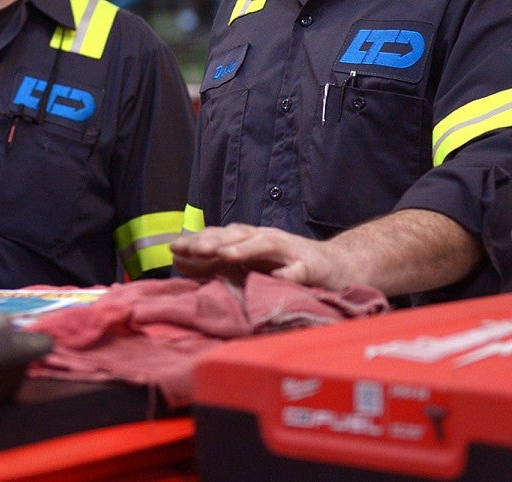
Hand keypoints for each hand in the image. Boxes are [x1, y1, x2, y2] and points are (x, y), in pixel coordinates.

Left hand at [171, 223, 346, 288]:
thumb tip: (178, 259)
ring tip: (225, 255)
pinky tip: (280, 277)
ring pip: (265, 244)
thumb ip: (216, 262)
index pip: (219, 236)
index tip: (172, 249)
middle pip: (237, 235)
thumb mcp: (249, 263)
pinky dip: (290, 272)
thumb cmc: (288, 265)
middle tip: (191, 249)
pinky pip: (300, 269)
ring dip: (244, 248)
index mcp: (250, 240)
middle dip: (214, 241)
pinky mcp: (313, 267)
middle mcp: (267, 240)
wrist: (339, 265)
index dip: (197, 241)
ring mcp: (291, 251)